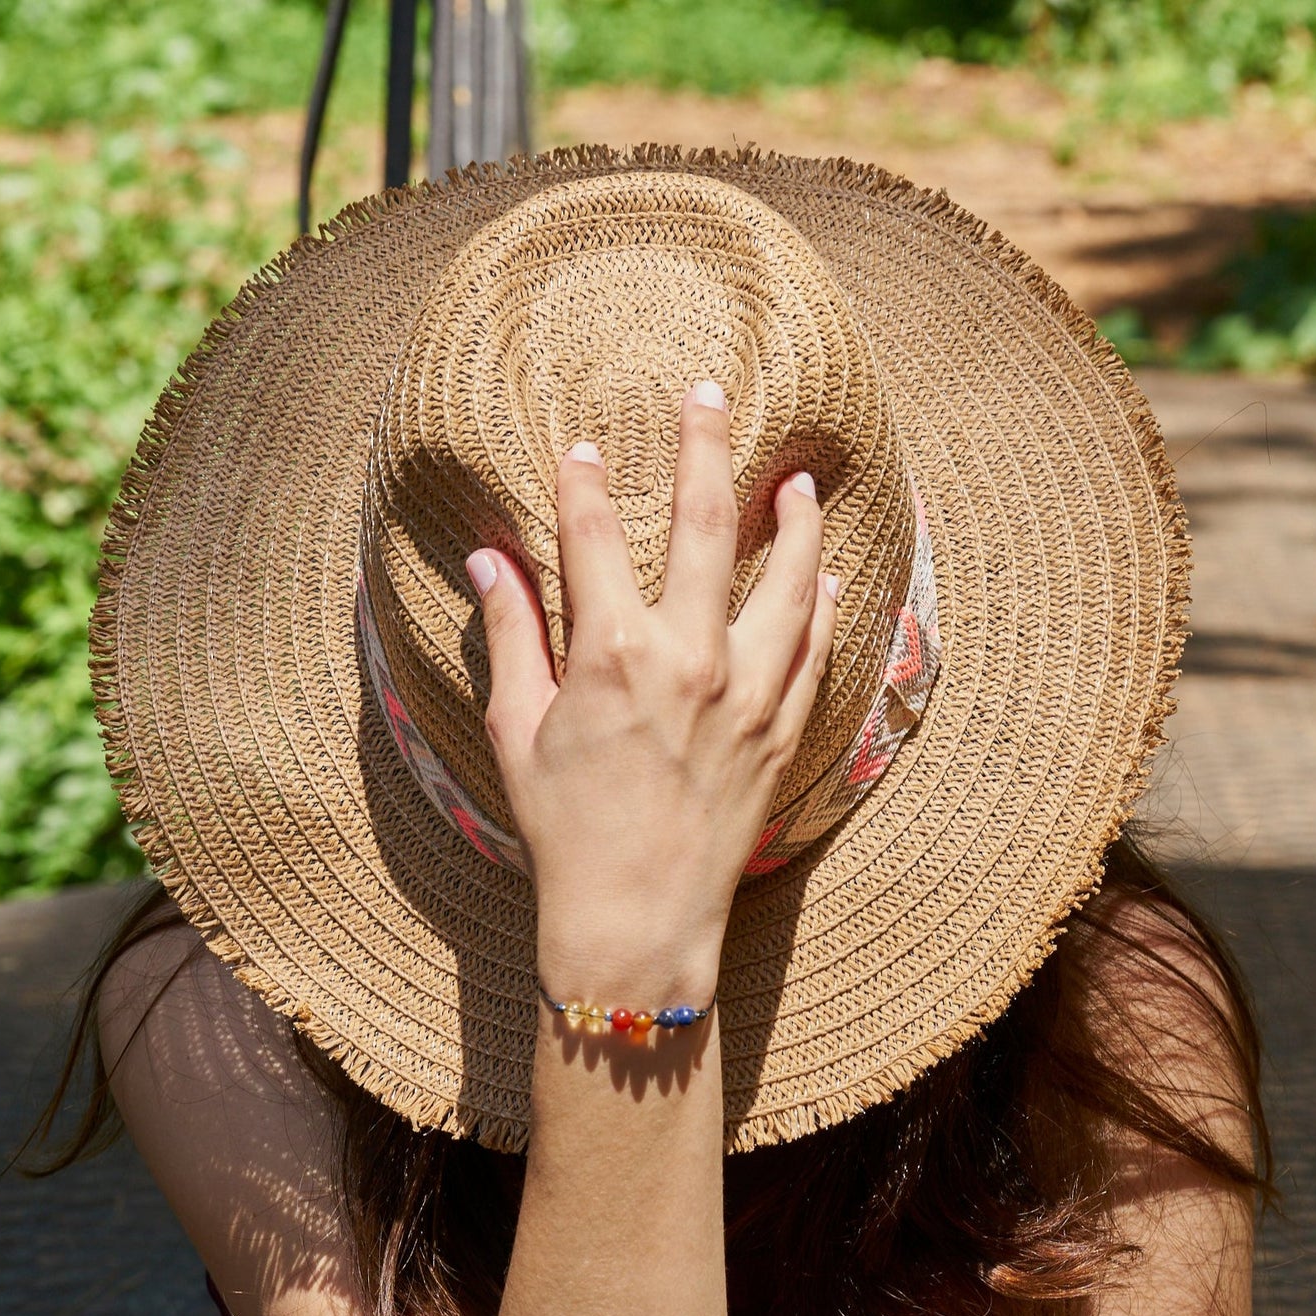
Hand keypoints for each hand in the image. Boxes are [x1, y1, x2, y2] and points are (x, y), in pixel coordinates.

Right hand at [469, 381, 836, 1006]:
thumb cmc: (565, 833)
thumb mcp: (517, 732)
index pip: (591, 536)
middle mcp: (688, 658)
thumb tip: (487, 563)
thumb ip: (512, 636)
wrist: (636, 920)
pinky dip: (825, 609)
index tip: (580, 448)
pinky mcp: (781, 732)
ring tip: (800, 482)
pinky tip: (829, 579)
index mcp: (610, 653)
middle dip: (704, 447)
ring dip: (794, 522)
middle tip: (710, 394)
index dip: (581, 483)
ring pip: (787, 581)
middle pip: (703, 523)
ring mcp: (746, 694)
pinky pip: (814, 652)